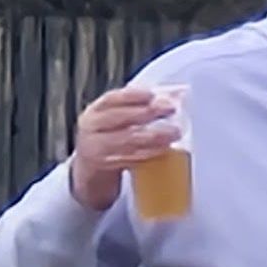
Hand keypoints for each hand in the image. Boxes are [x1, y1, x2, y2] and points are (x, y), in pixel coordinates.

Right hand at [68, 87, 180, 212]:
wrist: (90, 171)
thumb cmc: (110, 140)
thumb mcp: (116, 121)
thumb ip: (140, 108)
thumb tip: (176, 95)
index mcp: (95, 111)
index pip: (112, 99)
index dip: (133, 95)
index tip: (152, 94)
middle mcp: (91, 128)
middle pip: (120, 118)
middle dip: (146, 113)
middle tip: (170, 109)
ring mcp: (96, 148)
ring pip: (126, 140)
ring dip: (152, 136)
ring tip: (173, 133)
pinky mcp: (105, 166)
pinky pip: (129, 158)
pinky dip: (147, 153)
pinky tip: (163, 149)